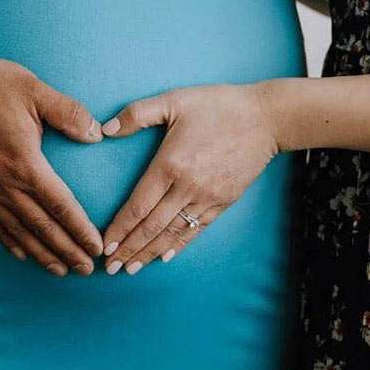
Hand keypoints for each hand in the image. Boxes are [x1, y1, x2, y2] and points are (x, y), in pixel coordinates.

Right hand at [0, 57, 103, 275]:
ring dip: (42, 254)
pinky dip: (10, 243)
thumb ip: (68, 112)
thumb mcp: (34, 90)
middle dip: (67, 250)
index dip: (80, 229)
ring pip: (19, 232)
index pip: (60, 205)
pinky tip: (22, 254)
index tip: (97, 247)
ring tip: (61, 270)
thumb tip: (96, 133)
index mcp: (26, 164)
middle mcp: (6, 185)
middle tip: (87, 269)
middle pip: (42, 227)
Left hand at [100, 83, 278, 274]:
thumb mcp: (173, 100)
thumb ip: (137, 113)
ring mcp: (207, 198)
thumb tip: (106, 128)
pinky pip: (196, 230)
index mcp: (171, 164)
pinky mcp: (224, 202)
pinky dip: (179, 245)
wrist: (265, 118)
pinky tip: (165, 256)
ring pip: (173, 233)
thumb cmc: (217, 105)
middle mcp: (187, 187)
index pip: (138, 205)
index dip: (120, 228)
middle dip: (129, 249)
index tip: (104, 245)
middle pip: (152, 227)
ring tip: (130, 269)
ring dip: (149, 253)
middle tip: (109, 268)